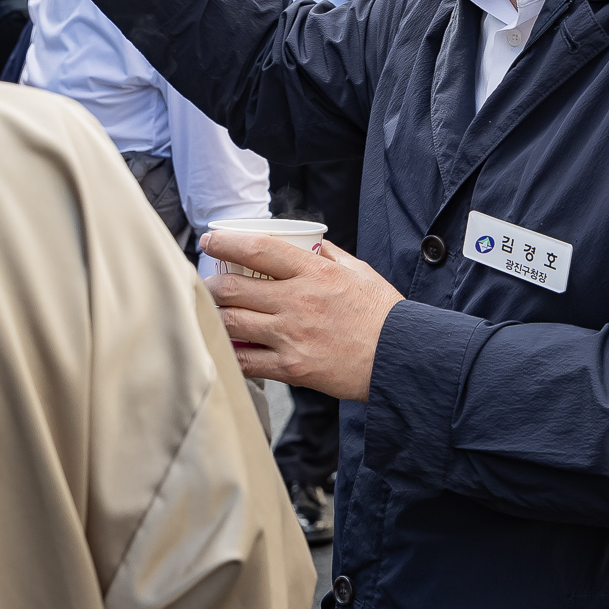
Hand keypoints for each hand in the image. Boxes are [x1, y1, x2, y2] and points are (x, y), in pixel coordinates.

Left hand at [199, 232, 401, 400]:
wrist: (402, 359)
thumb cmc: (383, 314)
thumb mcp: (359, 271)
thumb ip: (329, 254)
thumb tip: (307, 241)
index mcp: (314, 272)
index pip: (257, 249)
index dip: (225, 242)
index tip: (210, 240)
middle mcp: (297, 302)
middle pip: (233, 288)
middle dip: (210, 284)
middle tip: (207, 283)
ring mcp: (291, 336)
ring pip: (231, 322)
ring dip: (215, 315)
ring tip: (213, 312)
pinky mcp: (291, 368)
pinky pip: (245, 361)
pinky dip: (229, 352)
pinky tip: (227, 346)